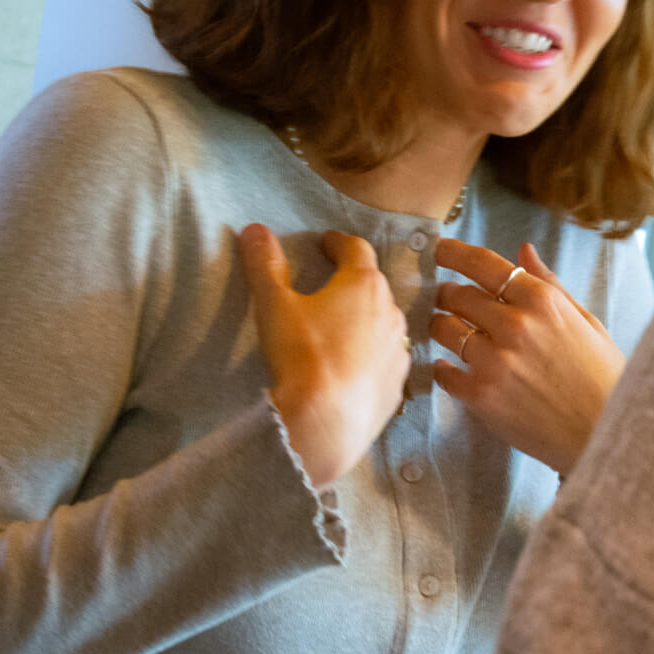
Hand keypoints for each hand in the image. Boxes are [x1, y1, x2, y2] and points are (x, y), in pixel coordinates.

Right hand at [238, 225, 410, 487]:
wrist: (325, 424)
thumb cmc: (301, 356)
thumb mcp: (275, 305)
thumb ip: (265, 265)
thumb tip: (255, 229)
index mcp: (364, 285)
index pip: (356, 249)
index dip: (338, 243)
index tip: (326, 243)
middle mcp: (391, 313)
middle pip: (372, 287)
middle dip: (351, 282)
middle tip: (328, 286)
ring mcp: (399, 351)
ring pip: (383, 325)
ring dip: (364, 321)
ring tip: (339, 329)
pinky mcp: (397, 385)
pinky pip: (385, 361)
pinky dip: (370, 357)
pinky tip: (352, 368)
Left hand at [430, 240, 623, 476]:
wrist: (605, 434)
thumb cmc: (603, 378)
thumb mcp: (586, 322)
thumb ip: (550, 284)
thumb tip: (523, 250)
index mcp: (542, 301)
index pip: (484, 264)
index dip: (454, 253)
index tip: (440, 250)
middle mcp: (515, 326)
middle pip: (458, 294)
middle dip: (447, 293)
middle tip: (445, 297)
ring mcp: (495, 361)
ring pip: (444, 328)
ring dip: (440, 325)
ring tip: (446, 330)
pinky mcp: (482, 396)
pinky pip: (443, 373)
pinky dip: (442, 369)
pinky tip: (449, 368)